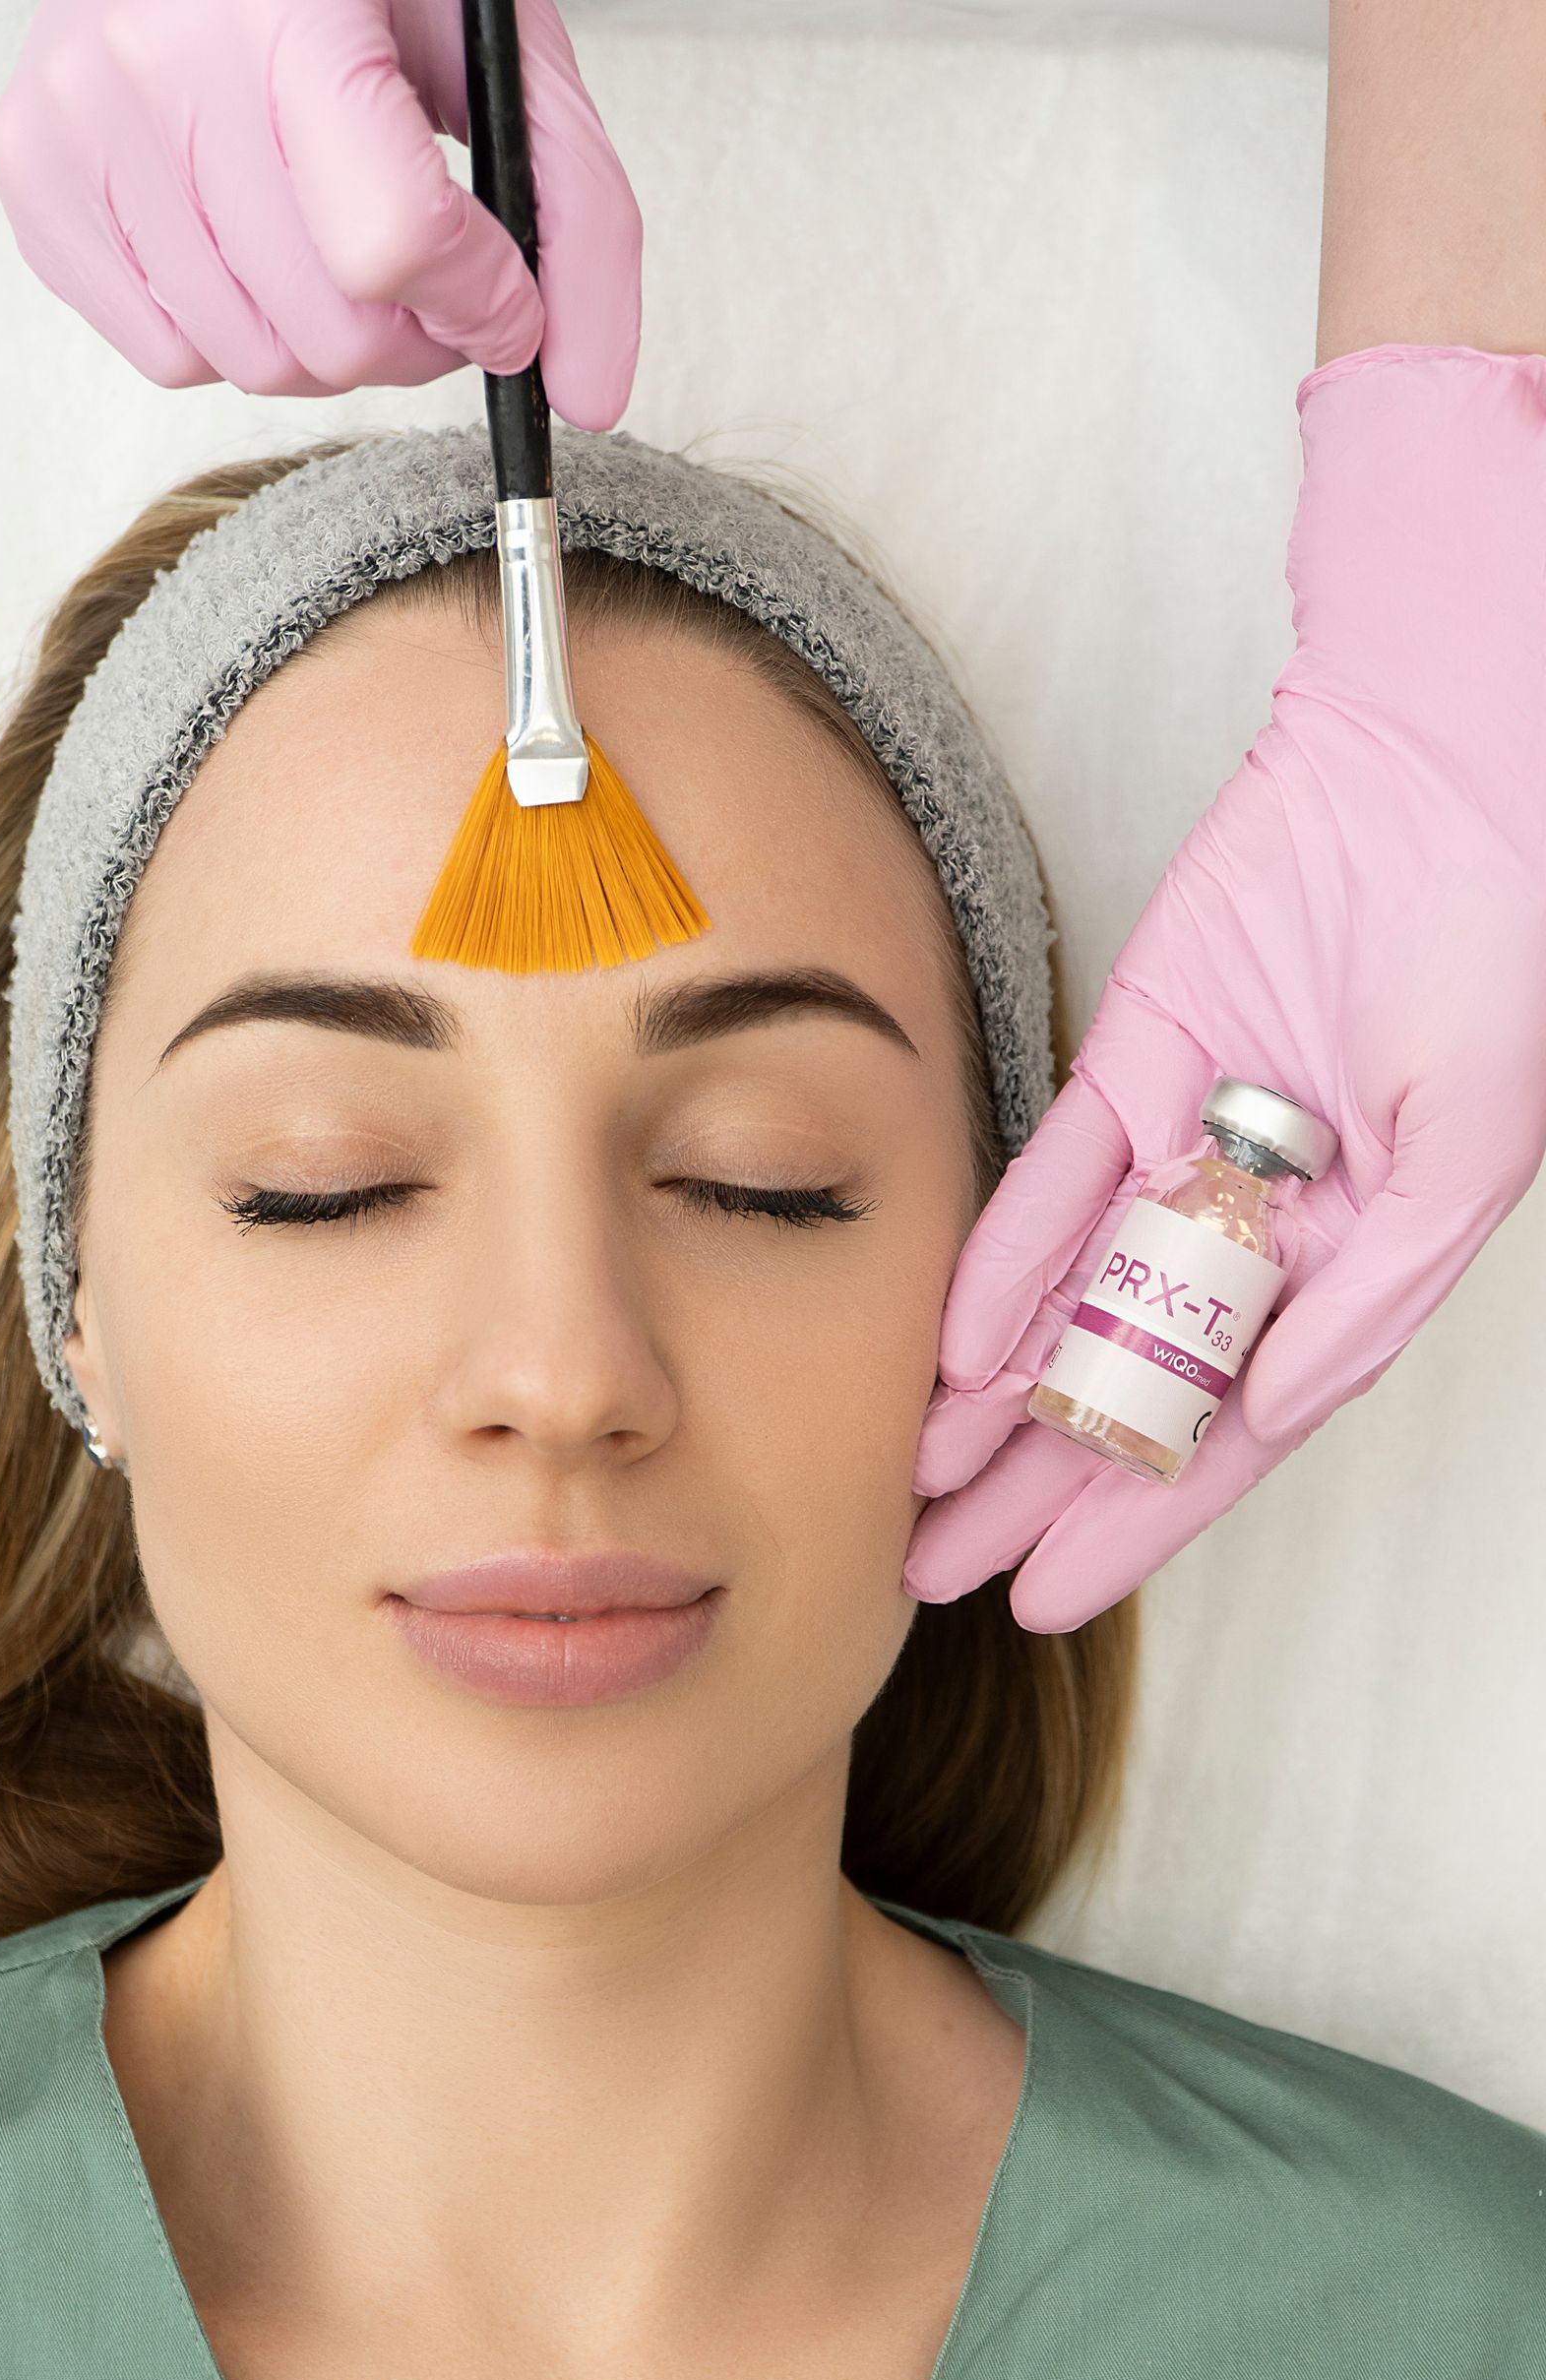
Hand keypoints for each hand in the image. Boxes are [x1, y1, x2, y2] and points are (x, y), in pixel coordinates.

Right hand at [0, 0, 640, 426]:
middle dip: (414, 338)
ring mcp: (78, 120)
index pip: (393, 245)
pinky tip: (250, 236)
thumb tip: (590, 396)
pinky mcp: (32, 171)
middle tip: (431, 281)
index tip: (507, 298)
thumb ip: (579, 216)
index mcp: (286, 12)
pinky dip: (232, 327)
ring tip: (339, 247)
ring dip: (327, 341)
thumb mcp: (494, 49)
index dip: (480, 302)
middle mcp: (159, 61)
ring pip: (251, 361)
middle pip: (330, 332)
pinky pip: (166, 352)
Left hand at [906, 346, 1545, 1632]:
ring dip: (993, 1402)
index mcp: (1348, 1262)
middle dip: (1036, 1490)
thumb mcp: (1467, 1150)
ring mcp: (1191, 1146)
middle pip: (1127, 1387)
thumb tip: (1269, 1408)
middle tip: (929, 1577)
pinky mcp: (1133, 1060)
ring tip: (908, 1493)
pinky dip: (999, 1265)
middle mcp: (1258, 1225)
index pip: (1225, 1426)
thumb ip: (1372, 1292)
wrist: (1450, 762)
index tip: (1043, 1602)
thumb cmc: (1498, 947)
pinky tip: (944, 1354)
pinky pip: (1053, 1185)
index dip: (1136, 1520)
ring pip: (1071, 1304)